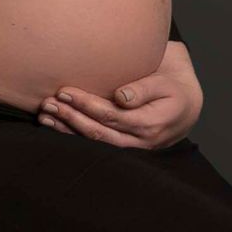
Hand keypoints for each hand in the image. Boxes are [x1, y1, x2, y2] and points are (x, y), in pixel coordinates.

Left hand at [39, 39, 200, 149]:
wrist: (186, 106)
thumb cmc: (173, 88)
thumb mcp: (165, 84)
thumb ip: (144, 89)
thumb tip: (121, 96)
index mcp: (149, 124)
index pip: (111, 116)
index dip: (86, 105)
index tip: (66, 91)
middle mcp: (138, 141)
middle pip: (98, 132)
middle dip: (70, 118)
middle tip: (49, 102)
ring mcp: (130, 147)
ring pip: (93, 142)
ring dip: (67, 129)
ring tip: (45, 115)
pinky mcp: (122, 146)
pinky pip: (95, 143)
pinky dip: (72, 134)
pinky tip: (54, 125)